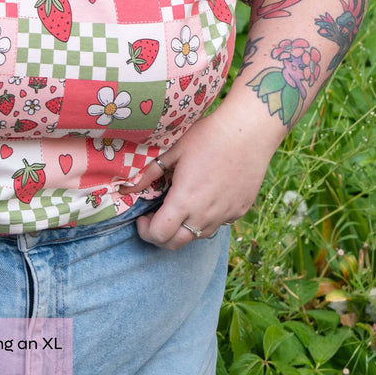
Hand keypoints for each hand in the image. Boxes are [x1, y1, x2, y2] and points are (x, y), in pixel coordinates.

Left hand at [127, 102, 280, 249]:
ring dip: (183, 228)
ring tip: (180, 205)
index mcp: (184, 200)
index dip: (145, 230)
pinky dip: (205, 218)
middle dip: (160, 237)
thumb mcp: (174, 152)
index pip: (159, 235)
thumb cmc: (208, 136)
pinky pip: (217, 224)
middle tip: (155, 218)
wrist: (248, 132)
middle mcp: (205, 215)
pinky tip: (204, 197)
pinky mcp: (239, 211)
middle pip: (176, 244)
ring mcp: (225, 216)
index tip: (142, 216)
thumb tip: (127, 188)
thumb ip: (149, 174)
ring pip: (198, 236)